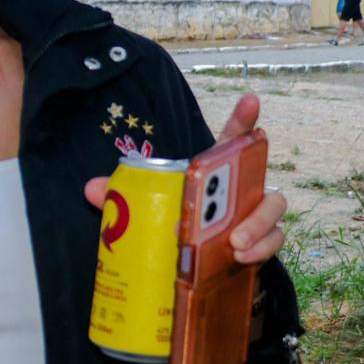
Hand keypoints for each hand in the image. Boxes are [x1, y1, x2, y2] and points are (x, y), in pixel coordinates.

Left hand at [81, 93, 287, 266]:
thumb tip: (91, 189)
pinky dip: (262, 251)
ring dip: (260, 231)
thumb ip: (121, 197)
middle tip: (233, 231)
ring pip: (272, 215)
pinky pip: (272, 243)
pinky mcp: (258, 244)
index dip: (242, 120)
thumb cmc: (169, 225)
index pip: (231, 142)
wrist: (186, 264)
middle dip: (253, 198)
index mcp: (213, 175)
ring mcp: (253, 217)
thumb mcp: (146, 209)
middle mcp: (239, 191)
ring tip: (236, 248)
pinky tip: (243, 260)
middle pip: (259, 180)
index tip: (250, 99)